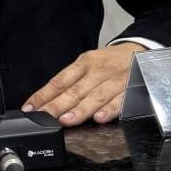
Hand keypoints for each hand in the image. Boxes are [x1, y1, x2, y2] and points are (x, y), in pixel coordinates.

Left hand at [22, 42, 145, 126]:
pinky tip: (100, 118)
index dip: (43, 95)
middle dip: (58, 105)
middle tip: (44, 117)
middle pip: (74, 90)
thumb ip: (72, 83)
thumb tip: (48, 101)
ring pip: (95, 97)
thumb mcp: (89, 64)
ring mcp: (113, 80)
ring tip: (66, 120)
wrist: (141, 49)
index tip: (30, 108)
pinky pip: (120, 101)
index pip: (59, 81)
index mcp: (84, 64)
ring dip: (80, 110)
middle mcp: (97, 71)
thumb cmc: (111, 61)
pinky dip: (110, 110)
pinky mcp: (130, 88)